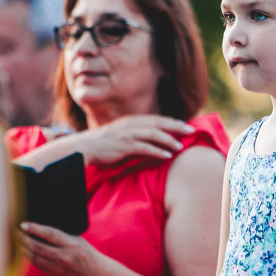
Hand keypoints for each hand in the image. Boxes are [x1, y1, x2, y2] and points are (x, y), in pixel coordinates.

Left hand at [19, 221, 102, 275]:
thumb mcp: (77, 240)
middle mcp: (63, 257)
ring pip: (34, 256)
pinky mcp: (53, 274)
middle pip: (37, 246)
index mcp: (71, 245)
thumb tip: (41, 228)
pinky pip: (36, 264)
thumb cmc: (86, 253)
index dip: (35, 229)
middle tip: (14, 231)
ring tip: (16, 239)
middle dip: (23, 238)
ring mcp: (57, 267)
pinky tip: (23, 249)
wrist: (93, 275)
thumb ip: (61, 235)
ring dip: (22, 247)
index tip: (23, 224)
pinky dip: (28, 256)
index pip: (49, 234)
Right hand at [80, 115, 194, 165]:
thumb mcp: (121, 135)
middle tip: (190, 130)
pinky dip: (157, 151)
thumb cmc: (104, 144)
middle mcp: (132, 124)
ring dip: (169, 140)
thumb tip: (151, 143)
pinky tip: (167, 156)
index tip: (185, 125)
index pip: (156, 119)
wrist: (85, 147)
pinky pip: (145, 148)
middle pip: (159, 123)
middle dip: (176, 126)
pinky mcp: (124, 146)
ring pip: (154, 134)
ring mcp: (128, 134)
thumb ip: (136, 136)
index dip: (172, 121)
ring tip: (180, 146)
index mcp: (132, 121)